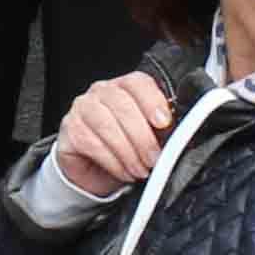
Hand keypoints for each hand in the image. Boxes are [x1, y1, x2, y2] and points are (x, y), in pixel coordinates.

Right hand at [49, 68, 178, 197]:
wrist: (96, 169)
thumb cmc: (128, 147)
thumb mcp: (151, 137)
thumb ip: (164, 131)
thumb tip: (184, 137)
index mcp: (126, 86)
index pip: (138, 83)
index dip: (152, 101)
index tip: (164, 123)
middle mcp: (102, 91)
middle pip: (122, 105)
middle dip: (142, 137)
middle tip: (155, 159)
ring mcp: (83, 107)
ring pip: (106, 124)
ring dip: (128, 152)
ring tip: (141, 170)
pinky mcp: (70, 128)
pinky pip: (91, 142)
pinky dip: (113, 161)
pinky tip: (124, 171)